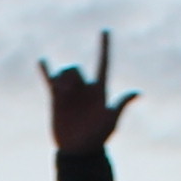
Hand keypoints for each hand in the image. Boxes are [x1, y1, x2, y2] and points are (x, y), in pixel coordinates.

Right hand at [43, 29, 133, 152]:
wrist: (78, 150)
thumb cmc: (98, 136)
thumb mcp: (111, 119)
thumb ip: (121, 104)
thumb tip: (138, 93)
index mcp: (100, 90)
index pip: (103, 63)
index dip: (104, 47)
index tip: (105, 31)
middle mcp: (85, 88)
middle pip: (76, 70)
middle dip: (71, 76)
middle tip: (68, 91)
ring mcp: (71, 93)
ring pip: (64, 74)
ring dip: (60, 80)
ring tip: (59, 93)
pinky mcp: (57, 99)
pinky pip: (50, 80)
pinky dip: (46, 71)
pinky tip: (42, 61)